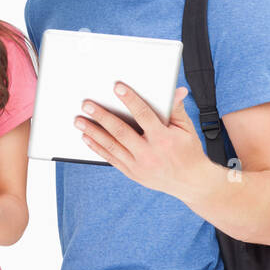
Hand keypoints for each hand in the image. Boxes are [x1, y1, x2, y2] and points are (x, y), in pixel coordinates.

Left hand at [75, 84, 209, 200]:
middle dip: (102, 116)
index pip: (144, 115)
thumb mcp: (187, 129)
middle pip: (121, 131)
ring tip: (78, 120)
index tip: (117, 87)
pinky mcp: (131, 173)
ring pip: (111, 146)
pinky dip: (96, 147)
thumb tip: (177, 90)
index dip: (130, 100)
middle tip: (86, 104)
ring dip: (93, 132)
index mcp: (164, 139)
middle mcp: (149, 153)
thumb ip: (176, 109)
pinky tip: (86, 137)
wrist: (191, 182)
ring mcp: (138, 165)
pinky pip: (110, 158)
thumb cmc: (188, 151)